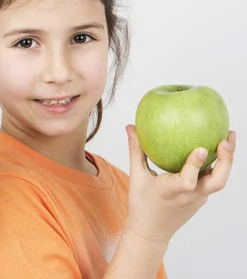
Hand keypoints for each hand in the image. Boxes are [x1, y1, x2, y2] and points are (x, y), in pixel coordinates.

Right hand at [124, 125, 235, 245]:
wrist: (151, 231)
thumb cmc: (141, 203)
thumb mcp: (136, 176)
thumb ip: (136, 151)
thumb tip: (131, 126)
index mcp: (170, 191)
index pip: (187, 181)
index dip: (196, 165)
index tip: (201, 148)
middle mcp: (189, 196)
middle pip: (217, 181)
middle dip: (226, 160)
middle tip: (227, 139)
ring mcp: (198, 199)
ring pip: (219, 181)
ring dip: (227, 161)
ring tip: (228, 139)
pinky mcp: (201, 199)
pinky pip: (211, 180)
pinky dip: (217, 166)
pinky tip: (215, 150)